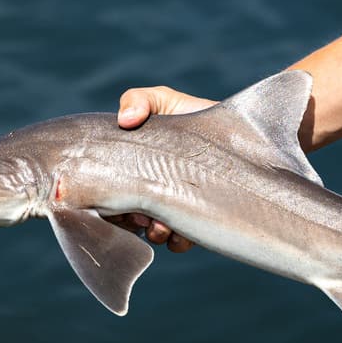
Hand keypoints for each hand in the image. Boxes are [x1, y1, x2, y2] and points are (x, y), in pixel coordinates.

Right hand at [105, 84, 216, 251]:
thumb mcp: (163, 100)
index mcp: (131, 169)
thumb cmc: (193, 115)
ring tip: (163, 222)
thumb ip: (138, 99)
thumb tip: (125, 120)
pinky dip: (178, 240)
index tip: (113, 196)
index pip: (104, 192)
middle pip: (122, 217)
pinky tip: (185, 226)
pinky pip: (179, 243)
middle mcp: (148, 191)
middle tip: (141, 211)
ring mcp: (171, 209)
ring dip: (153, 231)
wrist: (238, 132)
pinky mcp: (196, 223)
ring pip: (150, 233)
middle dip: (128, 217)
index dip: (103, 198)